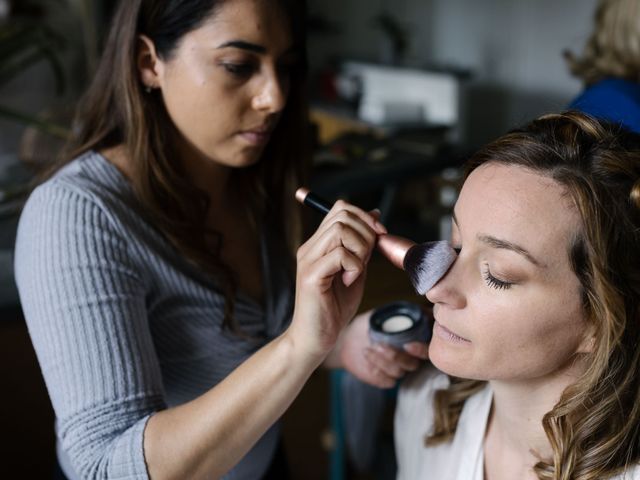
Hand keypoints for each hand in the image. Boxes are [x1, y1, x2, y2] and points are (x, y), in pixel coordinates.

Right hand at [286, 201, 386, 360]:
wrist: (315, 338)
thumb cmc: (334, 308)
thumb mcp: (355, 270)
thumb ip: (363, 245)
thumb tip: (375, 215)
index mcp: (319, 244)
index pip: (340, 208)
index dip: (365, 216)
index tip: (379, 236)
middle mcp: (310, 248)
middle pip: (343, 215)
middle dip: (366, 233)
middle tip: (367, 258)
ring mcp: (308, 260)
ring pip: (341, 230)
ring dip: (360, 250)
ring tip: (356, 271)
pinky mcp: (311, 276)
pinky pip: (340, 255)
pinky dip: (354, 266)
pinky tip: (348, 281)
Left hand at [337, 311, 428, 387]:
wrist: (346, 339)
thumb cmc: (366, 325)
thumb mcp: (379, 314)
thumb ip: (397, 313)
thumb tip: (418, 310)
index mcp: (413, 341)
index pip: (427, 350)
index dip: (420, 350)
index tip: (407, 345)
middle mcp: (409, 357)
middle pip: (413, 364)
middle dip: (396, 356)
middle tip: (379, 345)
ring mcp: (398, 369)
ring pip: (399, 372)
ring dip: (383, 361)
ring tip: (368, 348)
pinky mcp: (385, 379)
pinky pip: (388, 382)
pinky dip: (377, 371)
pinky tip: (367, 356)